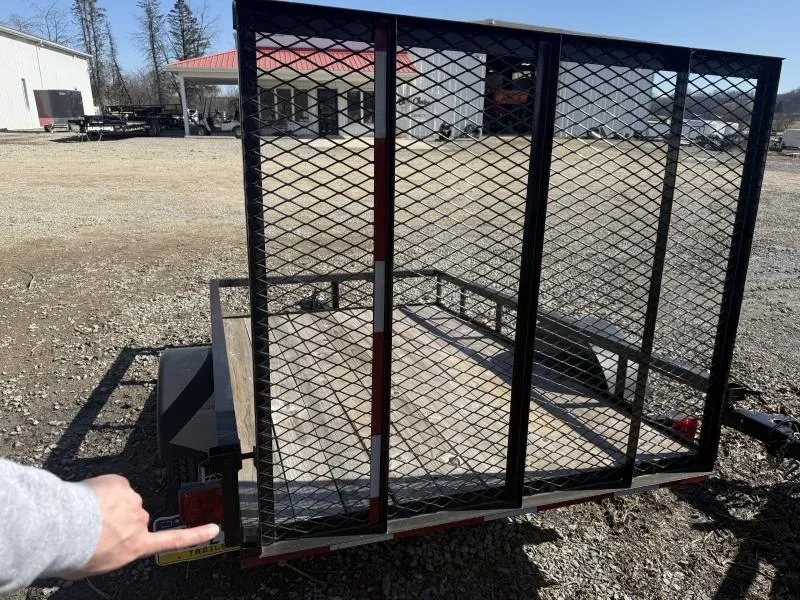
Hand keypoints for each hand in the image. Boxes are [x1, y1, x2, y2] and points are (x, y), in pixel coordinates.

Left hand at [68, 474, 219, 577]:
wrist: (65, 529)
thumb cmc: (76, 552)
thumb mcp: (94, 565)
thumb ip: (108, 554)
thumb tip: (102, 549)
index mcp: (136, 545)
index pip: (174, 540)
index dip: (196, 535)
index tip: (213, 529)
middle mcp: (139, 522)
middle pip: (135, 518)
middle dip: (118, 519)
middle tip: (93, 526)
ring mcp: (132, 501)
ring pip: (123, 499)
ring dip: (108, 503)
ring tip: (87, 514)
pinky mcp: (120, 483)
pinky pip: (113, 484)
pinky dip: (102, 489)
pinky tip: (89, 499)